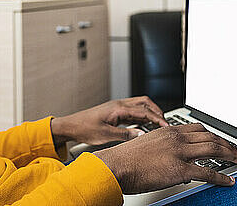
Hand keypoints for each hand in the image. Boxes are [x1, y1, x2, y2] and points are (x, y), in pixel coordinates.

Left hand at [50, 96, 167, 146]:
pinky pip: (132, 111)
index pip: (143, 111)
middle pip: (144, 102)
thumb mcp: (106, 135)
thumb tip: (142, 135)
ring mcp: (116, 107)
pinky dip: (141, 116)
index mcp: (118, 108)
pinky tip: (144, 125)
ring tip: (157, 123)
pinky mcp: (114, 112)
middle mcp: (119, 105)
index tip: (166, 125)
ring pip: (139, 105)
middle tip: (165, 122)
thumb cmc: (85, 128)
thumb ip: (125, 135)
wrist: (71, 126)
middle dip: (156, 111)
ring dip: (149, 112)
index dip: (157, 118)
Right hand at [94, 123, 236, 193]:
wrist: (116, 166)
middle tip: (236, 151)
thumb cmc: (126, 158)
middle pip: (210, 137)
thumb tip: (175, 159)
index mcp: (167, 131)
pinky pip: (207, 172)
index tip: (221, 141)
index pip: (198, 129)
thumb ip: (163, 147)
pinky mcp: (179, 169)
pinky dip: (222, 177)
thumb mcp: (147, 144)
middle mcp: (175, 138)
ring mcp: (179, 153)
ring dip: (230, 155)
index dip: (214, 135)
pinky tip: (229, 180)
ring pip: (213, 150)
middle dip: (227, 144)